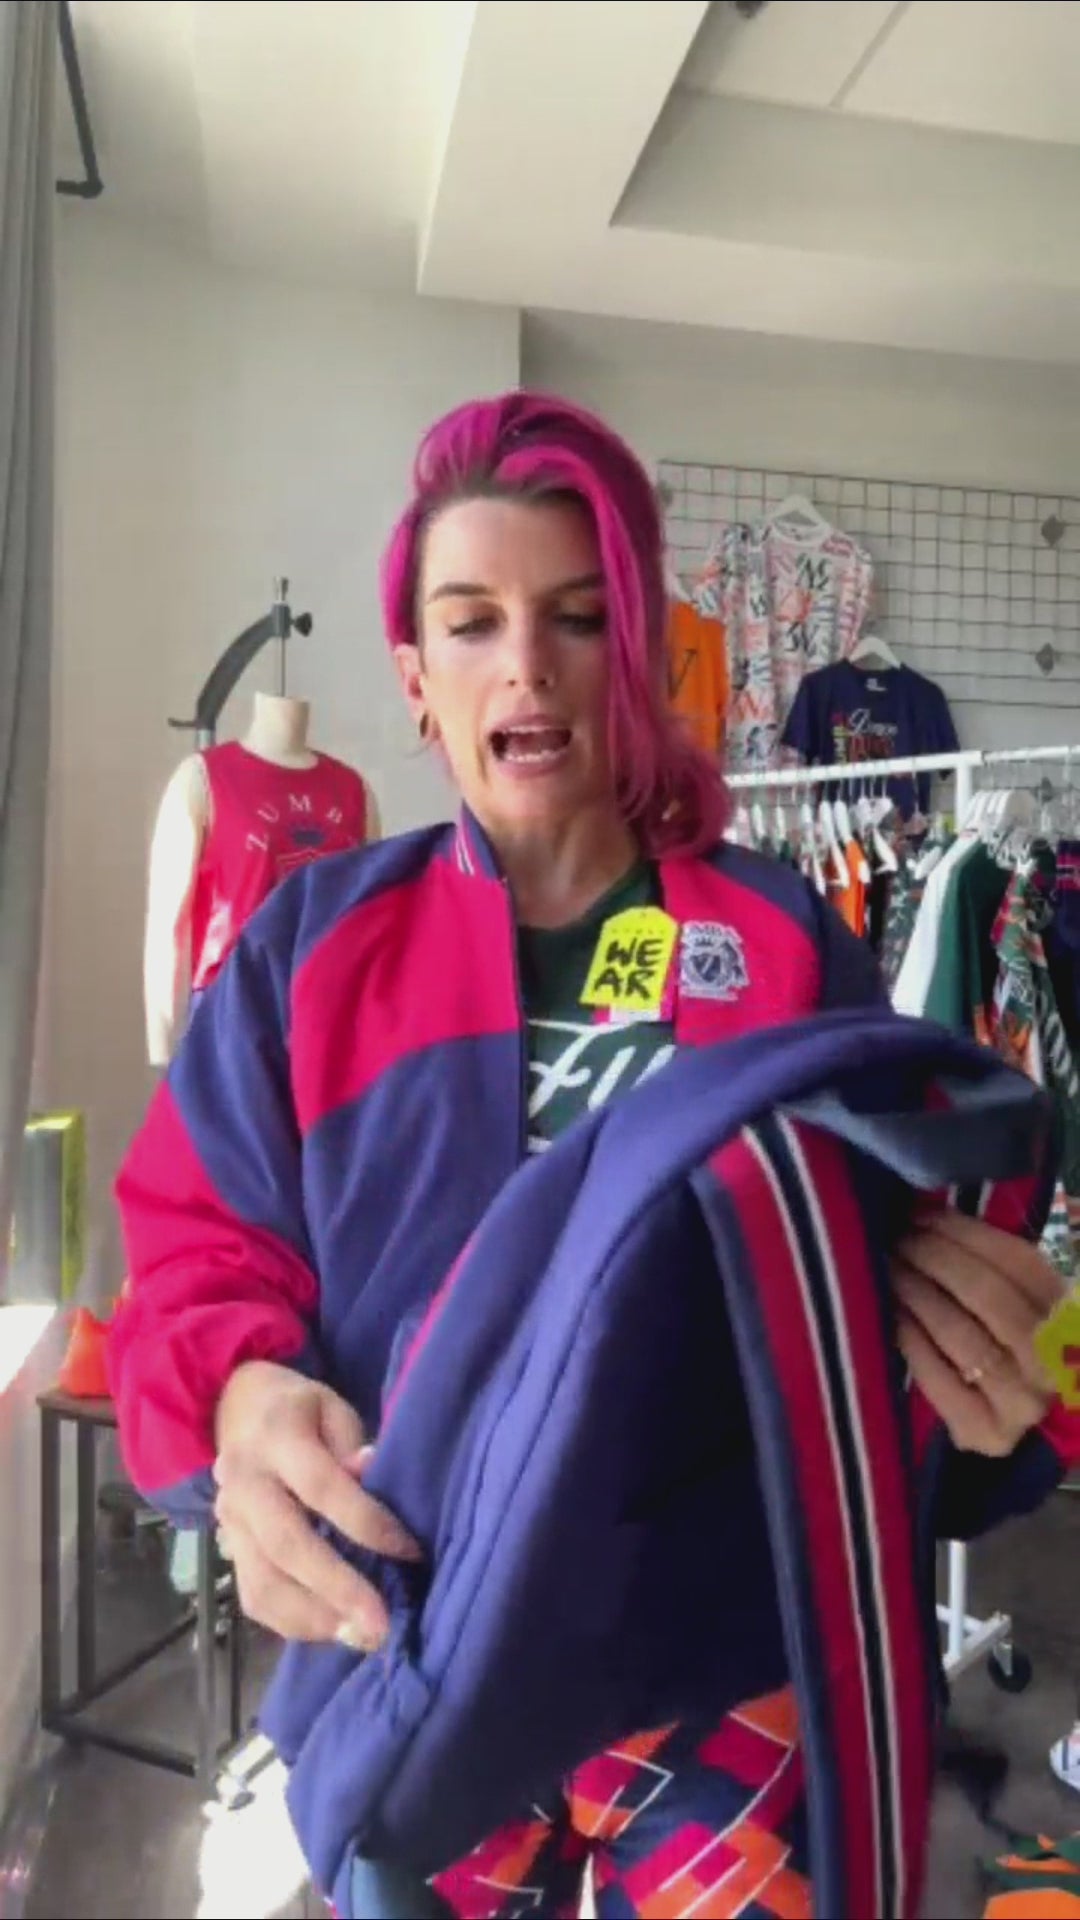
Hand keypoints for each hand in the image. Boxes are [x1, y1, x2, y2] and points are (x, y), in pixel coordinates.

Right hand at [213, 1360, 419, 1646]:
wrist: (235, 1409)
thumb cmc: (301, 1410)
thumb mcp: (332, 1407)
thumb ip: (350, 1443)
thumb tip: (368, 1473)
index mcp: (276, 1437)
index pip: (322, 1487)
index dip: (366, 1523)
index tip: (409, 1552)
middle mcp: (244, 1482)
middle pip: (287, 1544)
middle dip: (338, 1589)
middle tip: (380, 1624)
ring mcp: (228, 1520)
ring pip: (262, 1582)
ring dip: (314, 1617)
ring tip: (360, 1637)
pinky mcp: (226, 1548)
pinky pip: (253, 1596)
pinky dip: (293, 1621)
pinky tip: (333, 1629)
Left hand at [891, 1209, 1063, 1456]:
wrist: (1017, 1416)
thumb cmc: (1011, 1343)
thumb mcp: (1021, 1300)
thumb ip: (992, 1264)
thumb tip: (929, 1215)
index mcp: (1072, 1317)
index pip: (1020, 1263)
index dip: (965, 1233)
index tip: (924, 1218)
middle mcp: (1055, 1362)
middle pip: (989, 1296)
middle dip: (936, 1260)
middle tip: (901, 1242)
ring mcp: (1024, 1403)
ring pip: (962, 1336)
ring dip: (919, 1295)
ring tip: (892, 1270)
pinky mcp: (986, 1433)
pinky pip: (940, 1379)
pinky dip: (913, 1341)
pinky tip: (895, 1316)